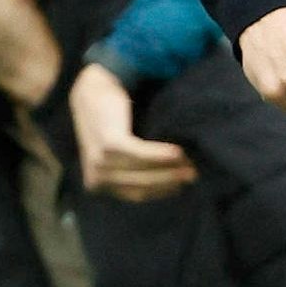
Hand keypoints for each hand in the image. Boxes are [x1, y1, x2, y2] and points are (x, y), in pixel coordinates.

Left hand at [71, 65, 197, 200]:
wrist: (92, 92)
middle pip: (141, 186)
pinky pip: (140, 154)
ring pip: (142, 172)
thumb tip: (175, 180)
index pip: (137, 194)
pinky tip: (177, 153)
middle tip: (193, 175)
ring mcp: (99, 162)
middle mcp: (95, 178)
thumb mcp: (119, 154)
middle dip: (169, 182)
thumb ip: (137, 170)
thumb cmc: (111, 123)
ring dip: (169, 170)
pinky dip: (160, 155)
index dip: (163, 190)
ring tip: (190, 164)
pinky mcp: (108, 144)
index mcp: (97, 184)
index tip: (184, 185)